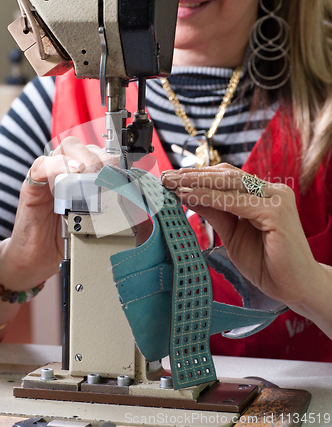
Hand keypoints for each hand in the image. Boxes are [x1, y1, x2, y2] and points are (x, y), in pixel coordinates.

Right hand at [0, 137, 116, 291]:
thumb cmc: (67, 238)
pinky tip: (74, 172)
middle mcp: (67, 171)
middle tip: (109, 175)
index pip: (99, 153)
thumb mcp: (96, 222)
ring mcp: (49, 176)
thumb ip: (113, 209)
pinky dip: (59, 164)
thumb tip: (138, 207)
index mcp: (83, 177)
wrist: (39, 258)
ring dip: (85, 157)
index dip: (113, 158)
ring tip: (93, 174)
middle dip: (101, 157)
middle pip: (85, 146)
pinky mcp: (32, 185)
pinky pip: (42, 165)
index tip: (124, 170)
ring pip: (67, 148)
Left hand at [161, 163, 331, 335]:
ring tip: (172, 184)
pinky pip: (235, 201)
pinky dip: (210, 197)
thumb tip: (188, 195)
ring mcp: (276, 199)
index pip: (226, 177)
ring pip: (229, 183)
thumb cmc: (267, 262)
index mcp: (262, 194)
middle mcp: (271, 191)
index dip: (197, 176)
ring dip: (197, 182)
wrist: (295, 287)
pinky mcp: (277, 212)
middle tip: (166, 177)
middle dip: (192, 175)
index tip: (172, 178)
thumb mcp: (232, 233)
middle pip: (226, 175)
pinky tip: (189, 197)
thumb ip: (215, 212)